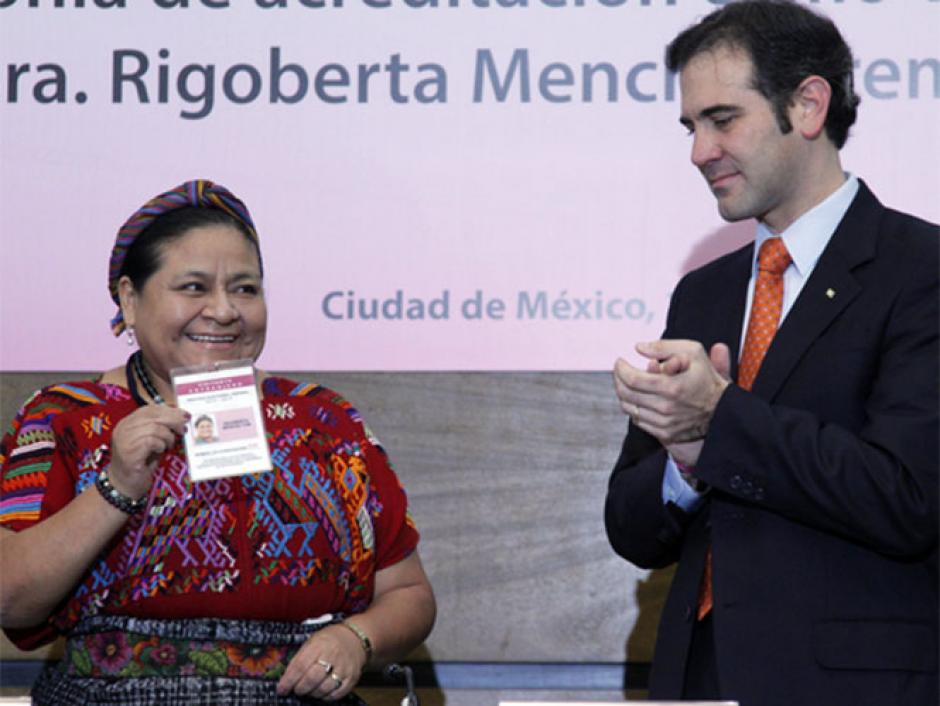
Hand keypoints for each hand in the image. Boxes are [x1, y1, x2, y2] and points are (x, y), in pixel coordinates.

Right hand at [108, 405, 188, 498]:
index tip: (184, 415)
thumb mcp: (152, 440)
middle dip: (173, 421)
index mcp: (127, 422)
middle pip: (153, 416)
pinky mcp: (128, 452)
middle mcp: (123, 428)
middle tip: (183, 429)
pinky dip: (161, 445)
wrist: (126, 484)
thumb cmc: (142, 462)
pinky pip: (151, 441)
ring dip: (167, 436)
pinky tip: (160, 451)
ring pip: (154, 428)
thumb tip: (181, 417)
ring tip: (169, 445)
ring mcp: (123, 439)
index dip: (169, 410)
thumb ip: (161, 428)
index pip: (149, 409)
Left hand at [277, 624, 366, 700]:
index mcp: (319, 644)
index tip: (281, 689)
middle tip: (296, 690)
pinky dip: (325, 697)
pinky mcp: (352, 678)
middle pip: (312, 679)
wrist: (355, 638)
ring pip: (324, 689)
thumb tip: (286, 678)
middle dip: (300, 688)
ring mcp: (344, 667)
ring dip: (312, 693)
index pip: (300, 665)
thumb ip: (300, 658)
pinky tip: (321, 692)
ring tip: (309, 690)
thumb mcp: (312, 641)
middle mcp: (333, 655)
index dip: (289, 680)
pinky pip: (336, 694)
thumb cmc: (329, 640)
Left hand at [613, 340, 730, 446]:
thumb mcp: (693, 353)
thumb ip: (664, 347)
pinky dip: (634, 408)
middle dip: (618, 379)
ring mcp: (664, 423)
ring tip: (627, 383)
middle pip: (626, 394)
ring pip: (629, 408)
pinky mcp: (664, 433)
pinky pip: (638, 420)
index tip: (620, 362)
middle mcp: (666, 407)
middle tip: (620, 371)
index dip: (621, 369)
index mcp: (672, 387)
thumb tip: (639, 348)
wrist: (722, 409)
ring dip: (624, 394)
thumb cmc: (706, 378)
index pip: (633, 380)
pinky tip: (639, 398)